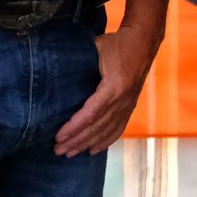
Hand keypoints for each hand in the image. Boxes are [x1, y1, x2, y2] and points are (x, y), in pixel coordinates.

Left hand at [54, 24, 160, 156]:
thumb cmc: (117, 44)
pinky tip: (94, 150)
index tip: (58, 136)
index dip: (74, 127)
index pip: (91, 113)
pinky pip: (118, 128)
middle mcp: (123, 100)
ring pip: (107, 131)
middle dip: (77, 140)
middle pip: (98, 127)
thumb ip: (78, 60)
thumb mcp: (97, 48)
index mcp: (114, 87)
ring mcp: (128, 105)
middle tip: (58, 150)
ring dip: (88, 144)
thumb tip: (53, 69)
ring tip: (70, 153)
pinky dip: (106, 141)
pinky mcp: (130, 106)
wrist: (144, 43)